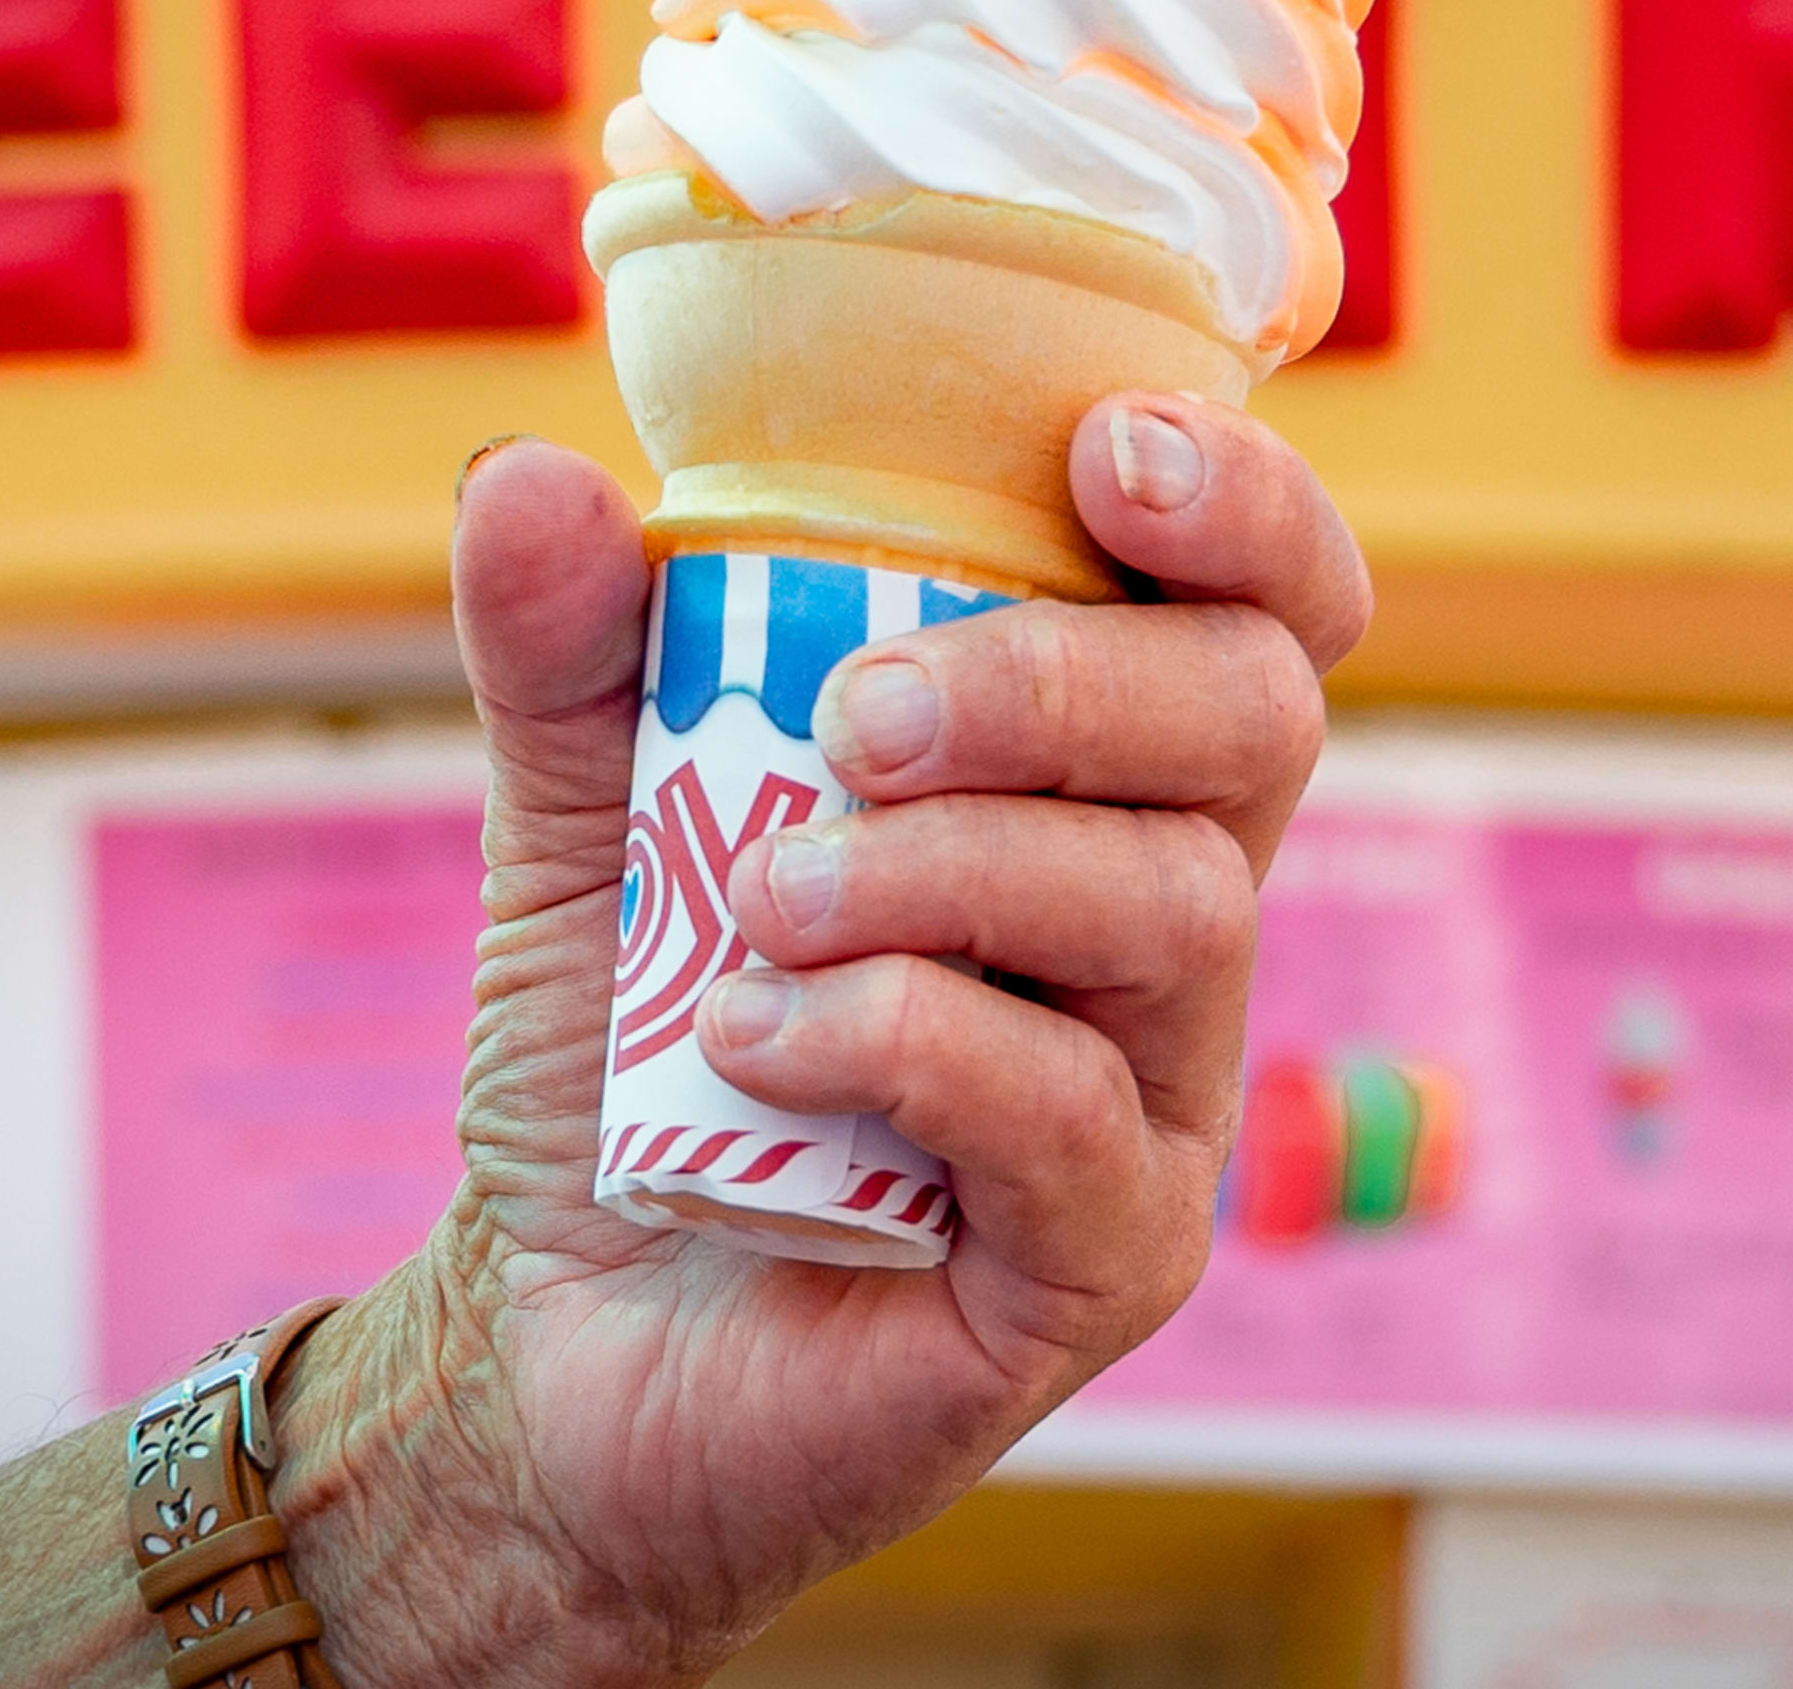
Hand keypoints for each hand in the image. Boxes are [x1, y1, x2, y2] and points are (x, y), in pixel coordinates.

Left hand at [280, 396, 1366, 1688]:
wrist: (549, 1338)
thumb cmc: (625, 1049)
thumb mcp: (578, 816)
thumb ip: (570, 649)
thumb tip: (531, 477)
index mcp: (1089, 771)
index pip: (1260, 606)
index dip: (1249, 507)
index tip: (1104, 454)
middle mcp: (1165, 913)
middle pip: (1256, 720)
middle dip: (1062, 679)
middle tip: (859, 717)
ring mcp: (1160, 1093)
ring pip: (1174, 904)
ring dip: (950, 868)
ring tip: (762, 903)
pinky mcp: (1108, 1256)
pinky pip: (1072, 1109)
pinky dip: (903, 1038)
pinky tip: (754, 1044)